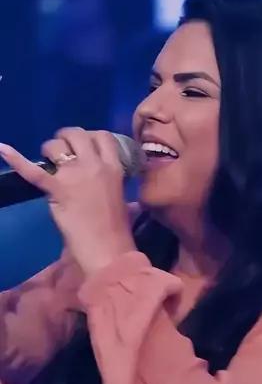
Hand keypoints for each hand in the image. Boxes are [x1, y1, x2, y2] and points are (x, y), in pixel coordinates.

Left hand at [0, 128, 136, 274]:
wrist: (108, 250)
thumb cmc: (118, 232)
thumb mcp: (123, 202)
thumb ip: (116, 189)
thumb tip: (127, 199)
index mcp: (114, 168)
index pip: (102, 136)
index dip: (90, 137)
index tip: (85, 147)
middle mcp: (94, 165)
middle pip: (76, 134)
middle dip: (66, 138)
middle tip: (61, 152)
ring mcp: (74, 175)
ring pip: (56, 146)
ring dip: (49, 150)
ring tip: (48, 162)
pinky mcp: (57, 189)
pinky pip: (33, 170)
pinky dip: (15, 158)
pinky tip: (2, 148)